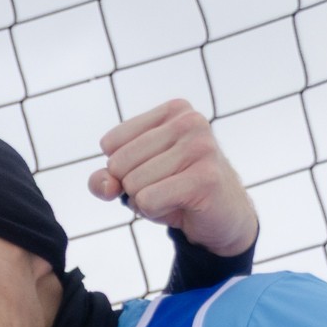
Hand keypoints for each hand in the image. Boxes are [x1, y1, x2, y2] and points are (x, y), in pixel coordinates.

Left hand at [92, 101, 257, 258]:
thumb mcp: (131, 180)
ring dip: (145, 202)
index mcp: (173, 111)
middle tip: (164, 188)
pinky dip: (155, 212)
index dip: (121, 170)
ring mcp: (200, 147)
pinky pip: (147, 201)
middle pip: (119, 164)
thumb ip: (104, 179)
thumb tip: (106, 185)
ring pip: (133, 185)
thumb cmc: (174, 190)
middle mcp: (189, 121)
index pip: (110, 143)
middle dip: (132, 187)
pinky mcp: (205, 178)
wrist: (221, 216)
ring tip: (174, 196)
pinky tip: (181, 206)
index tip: (152, 171)